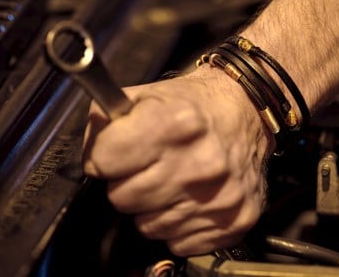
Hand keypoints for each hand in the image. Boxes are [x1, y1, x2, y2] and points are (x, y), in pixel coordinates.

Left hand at [83, 66, 271, 255]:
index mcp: (174, 124)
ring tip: (169, 181)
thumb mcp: (144, 95)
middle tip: (146, 168)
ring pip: (147, 227)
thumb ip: (105, 122)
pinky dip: (178, 225)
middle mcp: (200, 163)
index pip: (103, 161)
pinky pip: (178, 242)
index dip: (104, 157)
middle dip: (126, 184)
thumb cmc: (192, 106)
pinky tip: (188, 199)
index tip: (116, 153)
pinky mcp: (234, 221)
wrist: (247, 111)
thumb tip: (91, 161)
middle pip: (121, 198)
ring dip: (151, 208)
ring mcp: (219, 197)